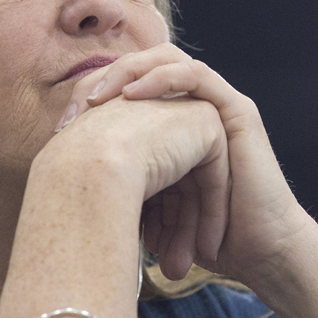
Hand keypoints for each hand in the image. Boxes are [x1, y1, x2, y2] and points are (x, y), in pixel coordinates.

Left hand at [78, 45, 317, 288]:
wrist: (257, 255)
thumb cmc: (206, 240)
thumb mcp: (150, 208)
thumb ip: (123, 185)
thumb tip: (64, 182)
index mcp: (176, 127)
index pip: (129, 90)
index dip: (92, 99)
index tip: (61, 129)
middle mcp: (197, 111)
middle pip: (145, 68)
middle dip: (104, 81)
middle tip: (74, 110)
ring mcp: (219, 108)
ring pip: (170, 61)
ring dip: (130, 72)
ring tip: (98, 96)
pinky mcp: (238, 111)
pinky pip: (197, 76)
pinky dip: (163, 79)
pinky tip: (134, 95)